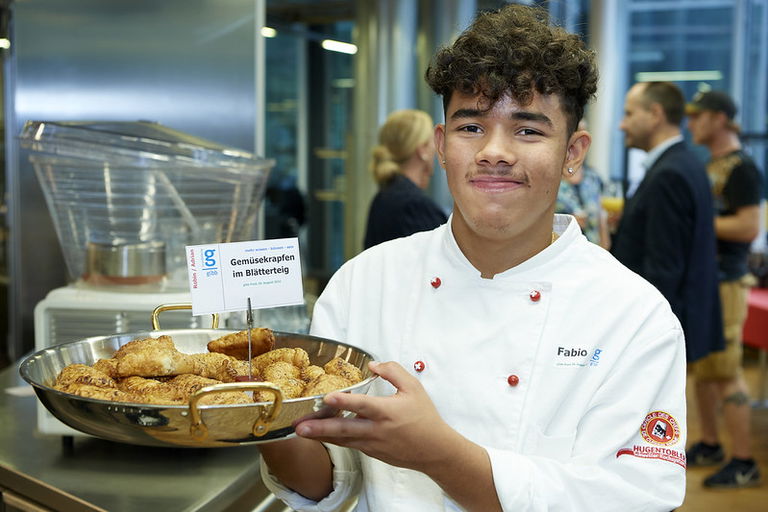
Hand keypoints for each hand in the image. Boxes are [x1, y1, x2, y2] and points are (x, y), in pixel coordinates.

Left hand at [293, 361, 460, 471]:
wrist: (434, 450)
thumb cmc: (424, 418)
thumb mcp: (414, 388)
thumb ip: (393, 371)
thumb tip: (373, 364)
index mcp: (387, 412)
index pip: (362, 405)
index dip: (345, 402)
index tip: (328, 398)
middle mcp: (376, 430)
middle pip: (344, 429)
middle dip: (320, 428)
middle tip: (299, 427)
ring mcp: (372, 444)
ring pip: (342, 439)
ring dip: (320, 435)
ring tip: (300, 432)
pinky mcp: (371, 452)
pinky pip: (349, 444)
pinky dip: (334, 439)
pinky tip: (319, 434)